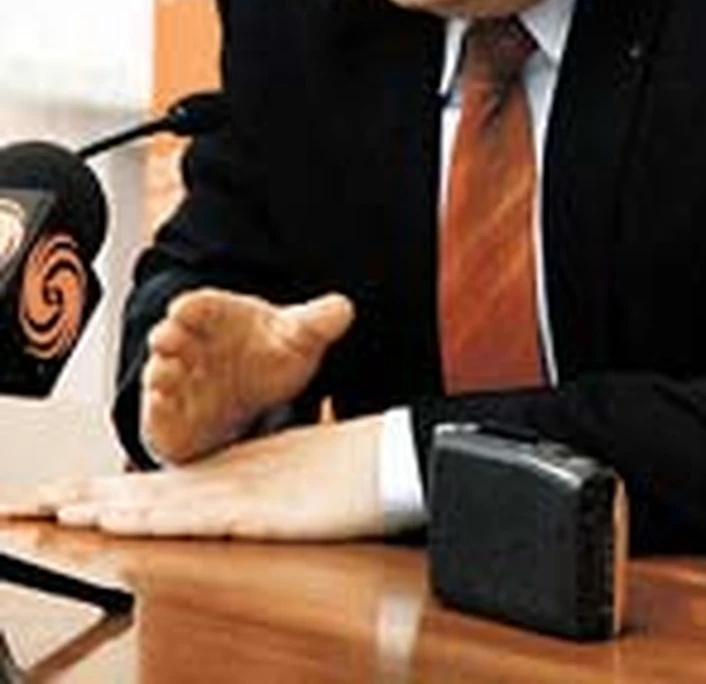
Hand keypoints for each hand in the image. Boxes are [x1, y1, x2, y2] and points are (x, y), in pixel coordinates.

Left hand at [1, 416, 384, 540]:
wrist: (398, 459)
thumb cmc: (356, 474)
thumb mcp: (300, 488)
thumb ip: (265, 497)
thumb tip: (240, 509)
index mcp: (236, 472)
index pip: (160, 484)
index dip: (110, 490)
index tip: (68, 499)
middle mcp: (229, 477)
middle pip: (145, 488)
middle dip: (87, 495)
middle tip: (34, 501)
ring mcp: (243, 490)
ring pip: (158, 500)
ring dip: (104, 505)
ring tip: (58, 509)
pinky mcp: (261, 510)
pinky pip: (195, 516)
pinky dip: (152, 516)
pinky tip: (120, 518)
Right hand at [141, 287, 354, 464]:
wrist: (252, 396)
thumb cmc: (269, 355)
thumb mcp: (296, 338)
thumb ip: (316, 324)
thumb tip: (344, 309)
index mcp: (216, 316)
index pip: (200, 305)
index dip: (192, 307)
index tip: (185, 309)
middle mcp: (190, 345)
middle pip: (171, 335)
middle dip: (168, 337)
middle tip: (168, 340)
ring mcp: (177, 381)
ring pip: (160, 372)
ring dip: (160, 373)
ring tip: (166, 375)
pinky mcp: (171, 417)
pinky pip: (158, 414)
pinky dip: (158, 412)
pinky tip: (164, 409)